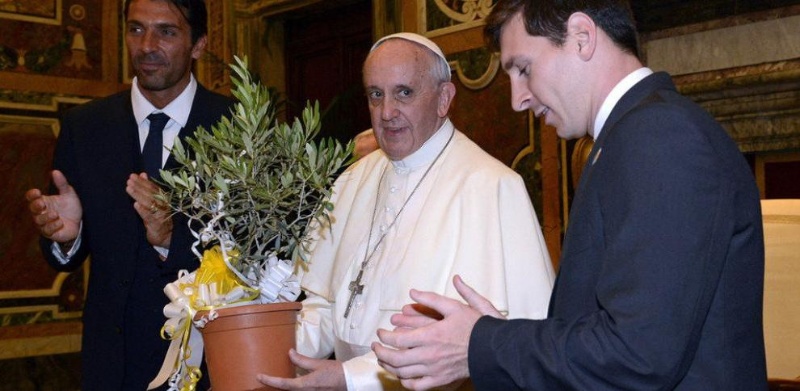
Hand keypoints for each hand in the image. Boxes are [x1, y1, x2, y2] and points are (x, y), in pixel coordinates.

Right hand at [25, 170, 81, 243]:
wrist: (80, 223)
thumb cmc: (70, 208)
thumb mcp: (68, 194)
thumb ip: (62, 184)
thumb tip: (55, 171)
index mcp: (43, 201)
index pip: (31, 197)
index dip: (32, 195)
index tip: (38, 191)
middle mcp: (41, 213)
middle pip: (32, 209)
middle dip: (36, 206)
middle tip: (43, 203)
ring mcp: (44, 223)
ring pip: (39, 221)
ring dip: (46, 217)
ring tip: (56, 214)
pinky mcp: (50, 233)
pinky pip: (47, 230)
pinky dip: (53, 226)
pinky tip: (60, 222)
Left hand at [126, 173, 171, 247]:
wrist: (166, 235)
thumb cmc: (158, 216)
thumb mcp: (155, 201)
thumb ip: (148, 187)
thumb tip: (143, 174)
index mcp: (164, 198)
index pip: (153, 187)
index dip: (143, 181)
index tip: (133, 176)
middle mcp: (164, 204)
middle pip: (151, 193)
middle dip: (139, 186)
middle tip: (129, 180)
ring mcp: (161, 214)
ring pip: (149, 203)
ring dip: (138, 195)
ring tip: (129, 188)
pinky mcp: (156, 224)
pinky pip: (149, 216)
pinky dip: (142, 210)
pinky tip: (135, 204)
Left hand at [256, 349, 345, 390]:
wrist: (351, 381)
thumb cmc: (337, 372)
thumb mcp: (319, 364)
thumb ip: (302, 360)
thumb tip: (289, 353)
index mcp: (305, 385)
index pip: (283, 384)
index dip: (269, 380)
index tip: (259, 376)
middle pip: (286, 390)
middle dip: (275, 384)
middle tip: (264, 377)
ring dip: (284, 385)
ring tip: (275, 378)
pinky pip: (300, 390)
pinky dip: (293, 386)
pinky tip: (292, 380)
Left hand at [372, 276, 502, 389]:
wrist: (493, 350)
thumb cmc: (475, 327)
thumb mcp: (454, 307)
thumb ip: (431, 299)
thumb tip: (413, 292)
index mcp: (430, 336)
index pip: (396, 339)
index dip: (383, 337)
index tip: (380, 333)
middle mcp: (429, 355)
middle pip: (395, 358)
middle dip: (380, 352)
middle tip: (375, 347)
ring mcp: (434, 370)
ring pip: (403, 373)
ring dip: (389, 366)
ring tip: (383, 360)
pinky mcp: (440, 380)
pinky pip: (417, 386)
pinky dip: (405, 382)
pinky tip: (402, 375)